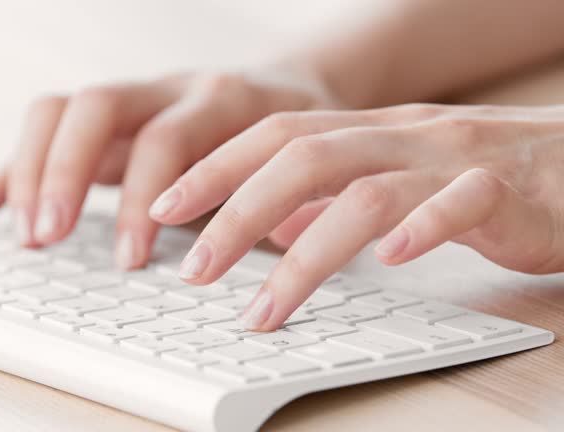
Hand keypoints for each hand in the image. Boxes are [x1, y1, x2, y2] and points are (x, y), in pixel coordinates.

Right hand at [0, 70, 338, 268]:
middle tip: (51, 238)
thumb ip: (274, 204)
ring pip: (59, 111)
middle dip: (65, 174)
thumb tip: (267, 258)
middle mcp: (166, 90)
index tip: (132, 258)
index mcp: (218, 99)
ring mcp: (131, 101)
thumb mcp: (295, 167)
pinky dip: (9, 173)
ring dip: (30, 172)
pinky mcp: (107, 122)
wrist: (289, 89)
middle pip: (96, 107)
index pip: (166, 138)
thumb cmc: (291, 136)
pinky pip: (45, 136)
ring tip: (28, 234)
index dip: (144, 197)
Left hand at [150, 103, 563, 329]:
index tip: (165, 208)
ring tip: (262, 309)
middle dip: (236, 214)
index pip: (275, 137)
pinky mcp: (508, 191)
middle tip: (194, 271)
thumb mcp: (397, 179)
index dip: (215, 169)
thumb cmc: (481, 177)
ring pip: (366, 192)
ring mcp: (454, 160)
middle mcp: (402, 136)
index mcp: (370, 131)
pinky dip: (422, 228)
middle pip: (302, 159)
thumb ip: (338, 196)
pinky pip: (461, 202)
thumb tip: (279, 225)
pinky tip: (391, 261)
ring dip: (304, 257)